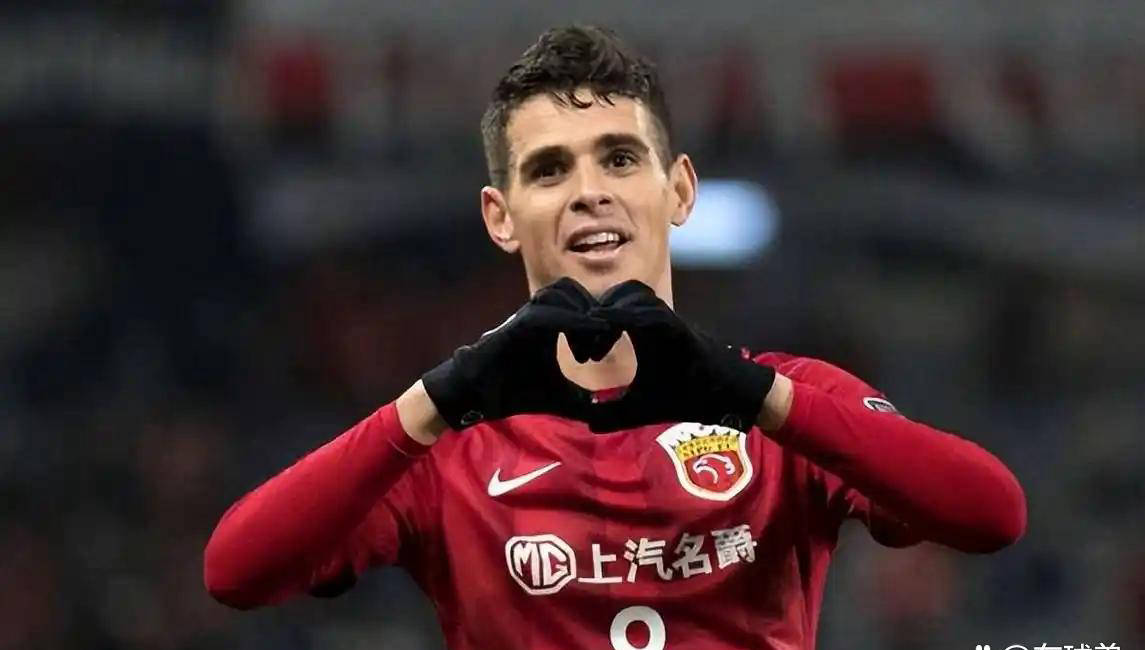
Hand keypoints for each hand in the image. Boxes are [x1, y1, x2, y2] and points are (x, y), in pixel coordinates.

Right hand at [421, 277, 617, 429]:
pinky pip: (546, 312)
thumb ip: (582, 400)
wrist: (479, 397)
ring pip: (562, 291)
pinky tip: (584, 342)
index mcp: (551, 324)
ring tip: (588, 351)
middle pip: (575, 290)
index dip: (600, 320)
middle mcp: (539, 314)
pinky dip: (570, 321)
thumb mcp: (560, 398)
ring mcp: (527, 315)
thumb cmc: (516, 392)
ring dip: (582, 315)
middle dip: (594, 313)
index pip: (582, 304)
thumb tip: (604, 410)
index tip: (606, 350)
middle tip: (600, 349)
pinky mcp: (516, 324)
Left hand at [587, 280, 774, 432]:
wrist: (728, 397)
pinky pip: (655, 313)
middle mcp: (654, 318)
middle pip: (619, 292)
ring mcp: (669, 320)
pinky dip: (632, 317)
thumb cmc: (687, 397)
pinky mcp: (681, 329)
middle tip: (584, 350)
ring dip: (612, 311)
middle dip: (597, 312)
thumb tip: (587, 422)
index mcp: (641, 330)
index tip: (579, 353)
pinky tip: (614, 332)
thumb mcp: (641, 408)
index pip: (610, 308)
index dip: (590, 323)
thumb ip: (614, 413)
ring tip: (597, 348)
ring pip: (635, 294)